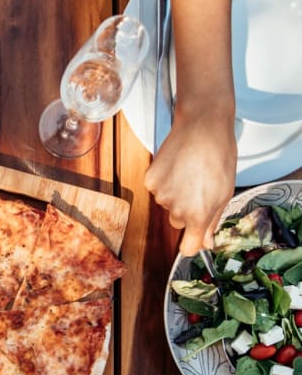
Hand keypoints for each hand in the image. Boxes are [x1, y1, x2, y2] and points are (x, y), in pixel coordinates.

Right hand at [144, 104, 235, 254]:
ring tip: (189, 171)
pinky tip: (177, 166)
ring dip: (176, 193)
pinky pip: (157, 190)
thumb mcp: (225, 192)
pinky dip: (165, 181)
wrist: (202, 126)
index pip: (188, 248)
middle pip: (178, 222)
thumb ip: (213, 221)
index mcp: (198, 215)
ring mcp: (161, 195)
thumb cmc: (219, 156)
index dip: (192, 245)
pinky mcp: (150, 181)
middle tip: (199, 186)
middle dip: (187, 210)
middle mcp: (176, 210)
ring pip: (168, 204)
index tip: (195, 240)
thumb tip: (206, 243)